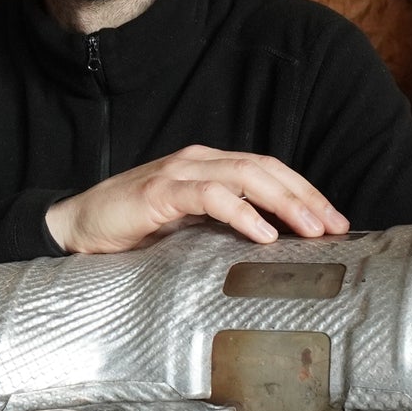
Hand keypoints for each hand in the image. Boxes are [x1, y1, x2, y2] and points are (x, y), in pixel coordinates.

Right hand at [44, 145, 349, 254]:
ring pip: (245, 176)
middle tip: (336, 226)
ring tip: (311, 229)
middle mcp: (197, 161)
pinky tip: (263, 233)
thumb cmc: (131, 233)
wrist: (75, 229)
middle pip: (265, 169)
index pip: (268, 170)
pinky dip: (241, 212)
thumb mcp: (187, 229)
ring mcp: (178, 173)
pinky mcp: (159, 192)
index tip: (335, 222)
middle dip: (306, 197)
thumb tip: (274, 249)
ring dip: (284, 202)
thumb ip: (221, 228)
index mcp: (207, 167)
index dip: (304, 192)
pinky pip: (210, 195)